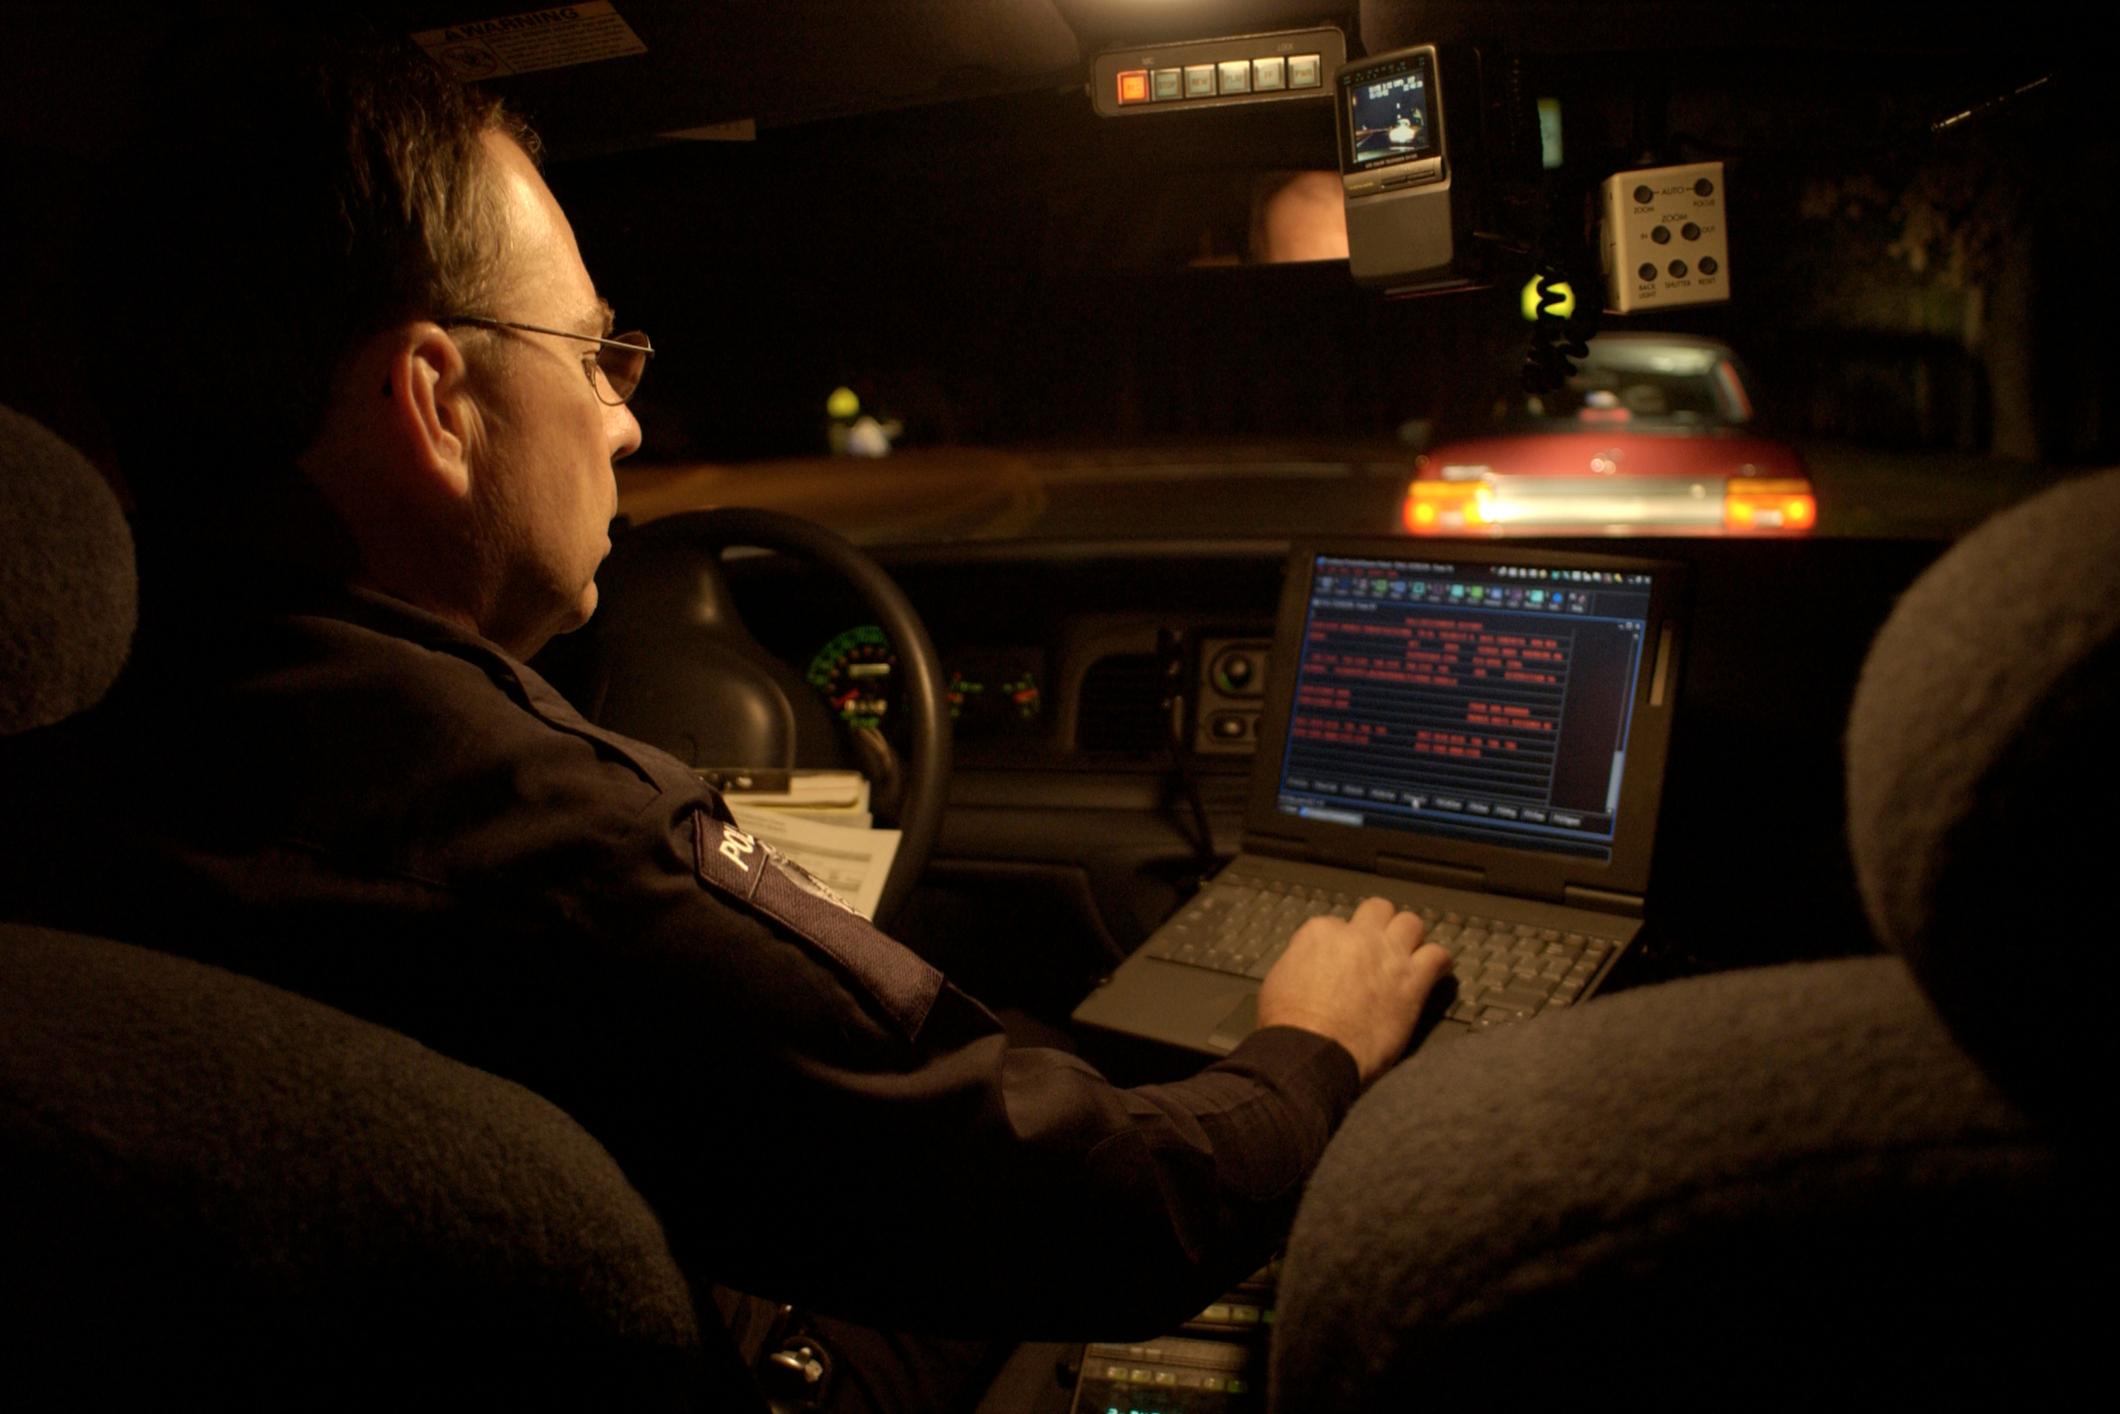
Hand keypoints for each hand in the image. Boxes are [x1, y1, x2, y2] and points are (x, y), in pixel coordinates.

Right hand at [1256, 897, 1453, 1083]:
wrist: (1312, 1052)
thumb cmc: (1289, 1025)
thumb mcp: (1277, 981)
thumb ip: (1299, 962)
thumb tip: (1309, 965)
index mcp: (1320, 933)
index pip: (1337, 924)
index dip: (1341, 944)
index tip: (1342, 962)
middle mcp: (1358, 935)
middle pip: (1378, 910)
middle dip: (1379, 925)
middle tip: (1378, 948)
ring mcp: (1388, 955)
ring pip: (1411, 922)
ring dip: (1409, 938)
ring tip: (1408, 957)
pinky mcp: (1412, 980)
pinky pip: (1438, 955)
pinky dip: (1437, 962)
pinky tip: (1433, 973)